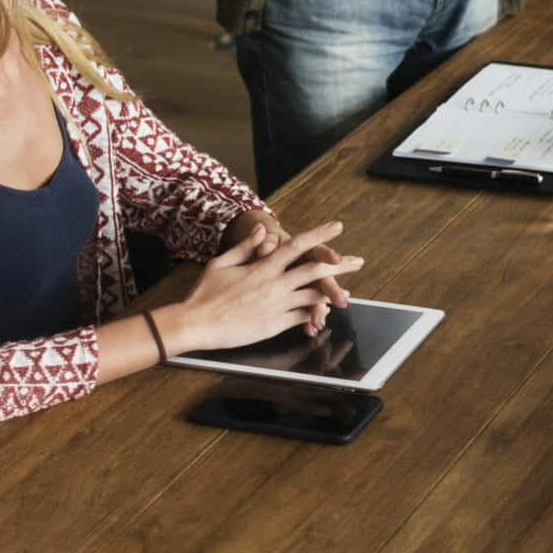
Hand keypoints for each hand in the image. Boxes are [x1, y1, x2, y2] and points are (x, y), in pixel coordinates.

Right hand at [168, 221, 364, 351]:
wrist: (195, 324)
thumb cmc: (204, 294)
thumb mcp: (221, 263)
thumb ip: (245, 247)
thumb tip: (260, 232)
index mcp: (263, 267)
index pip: (298, 245)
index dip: (320, 234)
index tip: (336, 227)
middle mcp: (274, 284)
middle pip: (316, 269)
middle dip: (341, 264)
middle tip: (357, 261)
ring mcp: (277, 306)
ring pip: (315, 296)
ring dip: (332, 293)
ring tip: (345, 294)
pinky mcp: (275, 325)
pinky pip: (303, 316)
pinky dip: (314, 313)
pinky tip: (321, 312)